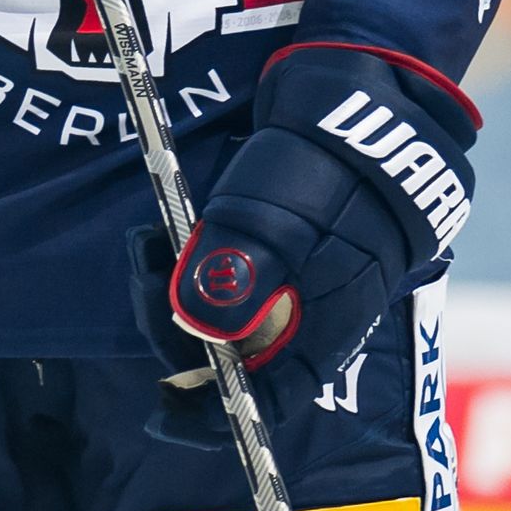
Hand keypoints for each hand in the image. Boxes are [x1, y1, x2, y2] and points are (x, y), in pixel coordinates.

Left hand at [171, 44, 473, 391]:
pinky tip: (170, 232)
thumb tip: (194, 332)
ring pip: (226, 313)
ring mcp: (302, 280)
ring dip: (177, 291)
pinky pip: (232, 275)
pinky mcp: (286, 246)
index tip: (160, 410)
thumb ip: (233, 280)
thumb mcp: (273, 223)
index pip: (264, 402)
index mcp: (323, 330)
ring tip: (148, 245)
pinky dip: (195, 262)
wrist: (367, 94)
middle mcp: (313, 317)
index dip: (210, 416)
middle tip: (143, 274)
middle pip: (233, 357)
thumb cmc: (328, 164)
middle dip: (176, 329)